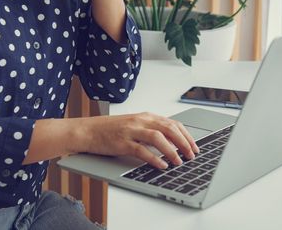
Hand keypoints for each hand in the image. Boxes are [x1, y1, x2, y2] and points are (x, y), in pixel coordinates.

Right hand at [76, 112, 199, 168]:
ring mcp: (131, 131)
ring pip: (158, 138)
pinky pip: (142, 150)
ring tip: (179, 161)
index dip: (186, 135)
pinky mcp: (122, 142)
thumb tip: (171, 142)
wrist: (87, 130)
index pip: (172, 123)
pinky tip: (162, 165)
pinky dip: (154, 158)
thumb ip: (151, 129)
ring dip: (172, 150)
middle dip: (184, 142)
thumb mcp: (134, 124)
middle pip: (169, 129)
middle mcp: (140, 121)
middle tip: (192, 155)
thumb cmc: (110, 129)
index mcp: (146, 116)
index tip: (194, 146)